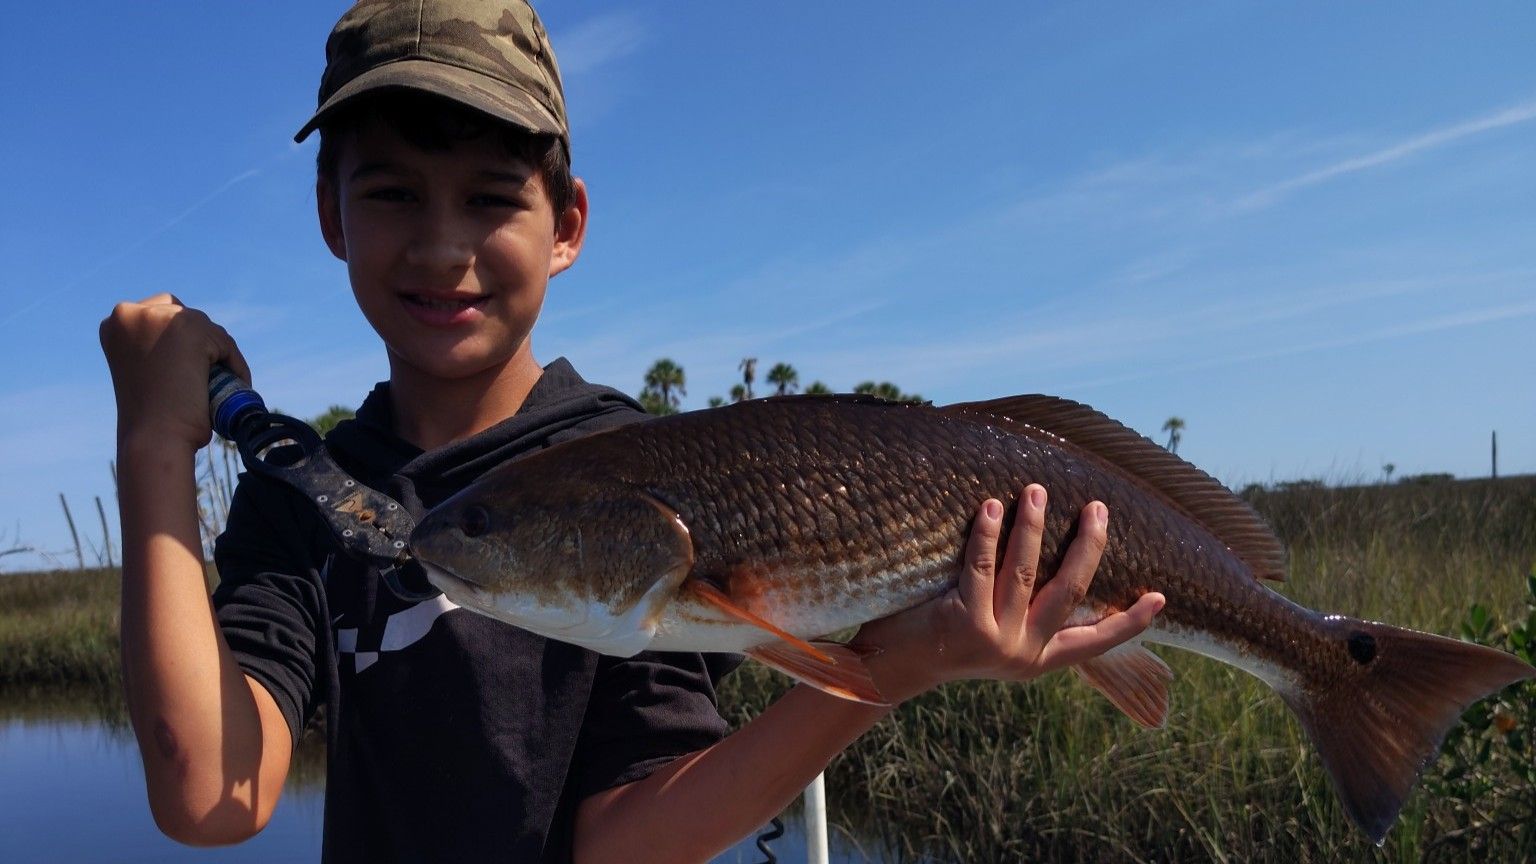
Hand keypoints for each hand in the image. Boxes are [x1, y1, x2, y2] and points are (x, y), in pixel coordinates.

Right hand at [100, 293, 250, 450]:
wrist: (154, 438)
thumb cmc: (148, 417)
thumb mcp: (144, 372)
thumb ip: (156, 348)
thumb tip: (183, 345)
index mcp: (116, 323)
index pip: (161, 314)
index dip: (180, 339)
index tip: (190, 363)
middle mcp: (131, 313)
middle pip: (185, 316)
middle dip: (201, 340)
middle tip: (209, 373)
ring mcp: (160, 317)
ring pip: (208, 330)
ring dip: (218, 354)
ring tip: (218, 383)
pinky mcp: (190, 329)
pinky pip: (225, 344)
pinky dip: (234, 365)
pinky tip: (233, 384)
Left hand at [852, 484, 1164, 702]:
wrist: (893, 667)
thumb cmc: (946, 640)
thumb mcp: (997, 637)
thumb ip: (1026, 612)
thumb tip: (1058, 557)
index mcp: (1039, 660)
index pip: (1096, 641)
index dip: (1131, 621)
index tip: (1162, 597)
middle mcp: (1023, 653)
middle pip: (1069, 591)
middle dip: (1087, 546)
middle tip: (1098, 508)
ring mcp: (995, 640)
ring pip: (1025, 572)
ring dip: (1033, 527)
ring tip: (1037, 491)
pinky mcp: (963, 622)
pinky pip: (980, 566)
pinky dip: (987, 533)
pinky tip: (990, 506)